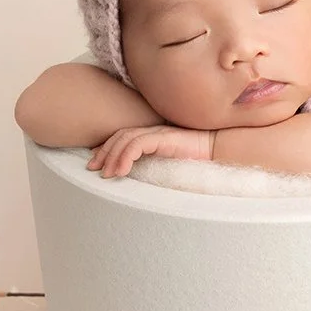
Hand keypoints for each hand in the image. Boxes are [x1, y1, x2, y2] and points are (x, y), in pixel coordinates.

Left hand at [86, 125, 214, 177]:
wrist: (219, 150)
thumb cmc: (197, 160)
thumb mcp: (169, 163)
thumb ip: (154, 165)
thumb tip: (137, 179)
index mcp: (152, 136)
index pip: (122, 137)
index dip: (106, 148)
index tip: (95, 162)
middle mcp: (152, 131)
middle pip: (119, 136)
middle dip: (103, 152)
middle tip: (92, 168)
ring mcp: (158, 133)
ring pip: (126, 139)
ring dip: (112, 156)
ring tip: (105, 173)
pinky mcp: (165, 138)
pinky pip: (139, 145)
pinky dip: (126, 156)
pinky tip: (122, 171)